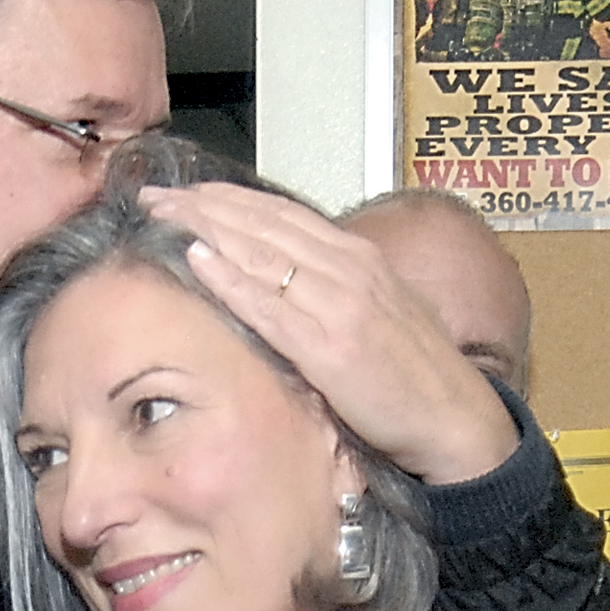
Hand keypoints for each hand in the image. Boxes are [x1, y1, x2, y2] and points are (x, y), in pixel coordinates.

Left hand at [138, 183, 517, 484]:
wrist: (454, 418)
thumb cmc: (411, 374)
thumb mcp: (375, 312)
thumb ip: (332, 289)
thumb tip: (285, 280)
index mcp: (357, 257)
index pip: (281, 214)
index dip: (228, 199)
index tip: (185, 192)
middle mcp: (348, 269)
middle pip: (263, 224)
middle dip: (204, 205)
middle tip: (155, 195)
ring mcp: (339, 305)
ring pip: (261, 253)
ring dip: (207, 229)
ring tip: (163, 214)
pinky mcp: (330, 348)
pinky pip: (270, 306)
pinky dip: (231, 279)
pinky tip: (197, 259)